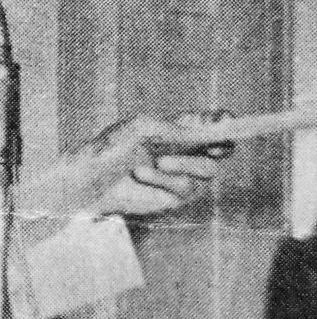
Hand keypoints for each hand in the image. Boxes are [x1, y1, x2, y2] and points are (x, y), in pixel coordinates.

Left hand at [79, 112, 232, 218]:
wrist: (90, 180)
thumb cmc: (111, 147)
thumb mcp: (142, 127)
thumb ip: (176, 128)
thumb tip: (206, 132)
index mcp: (178, 128)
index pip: (211, 123)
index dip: (225, 121)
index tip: (227, 120)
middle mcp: (186, 151)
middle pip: (224, 148)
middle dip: (220, 146)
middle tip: (214, 145)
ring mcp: (183, 175)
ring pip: (209, 170)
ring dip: (183, 165)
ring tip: (154, 163)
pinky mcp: (176, 197)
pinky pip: (188, 187)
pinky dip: (165, 180)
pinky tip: (142, 174)